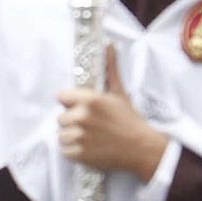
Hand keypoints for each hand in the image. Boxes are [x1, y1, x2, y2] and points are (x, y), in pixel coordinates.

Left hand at [57, 50, 166, 181]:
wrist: (140, 148)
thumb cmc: (130, 120)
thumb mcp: (119, 93)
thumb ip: (110, 69)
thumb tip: (109, 46)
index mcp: (90, 100)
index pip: (61, 97)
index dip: (70, 103)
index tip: (80, 108)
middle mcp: (82, 117)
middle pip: (61, 117)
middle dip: (72, 121)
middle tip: (90, 125)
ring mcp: (80, 137)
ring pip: (61, 134)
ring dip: (72, 136)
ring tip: (90, 137)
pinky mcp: (79, 154)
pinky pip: (64, 150)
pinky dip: (73, 151)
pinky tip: (88, 147)